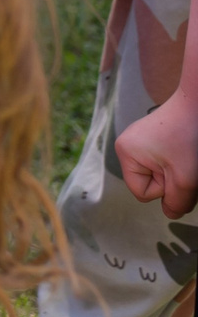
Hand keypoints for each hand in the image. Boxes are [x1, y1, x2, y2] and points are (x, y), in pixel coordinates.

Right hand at [119, 93, 197, 216]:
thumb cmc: (187, 137)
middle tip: (183, 163)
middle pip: (149, 183)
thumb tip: (171, 213)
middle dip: (170, 179)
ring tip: (185, 154)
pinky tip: (183, 148)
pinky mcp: (150, 136)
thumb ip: (176, 202)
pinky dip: (176, 161)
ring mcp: (138, 139)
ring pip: (158, 173)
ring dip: (175, 171)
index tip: (175, 171)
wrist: (195, 104)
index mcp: (125, 154)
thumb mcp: (184, 179)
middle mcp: (126, 145)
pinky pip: (161, 161)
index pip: (142, 193)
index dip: (164, 189)